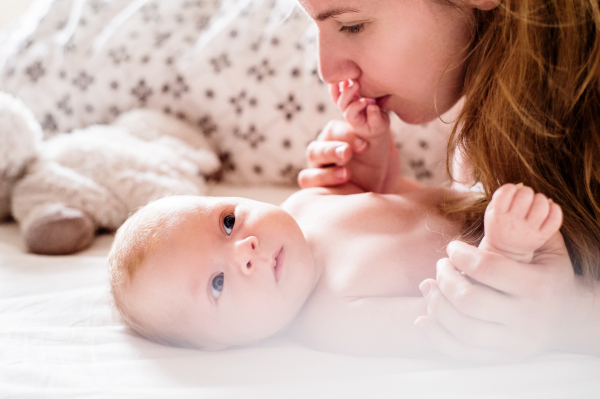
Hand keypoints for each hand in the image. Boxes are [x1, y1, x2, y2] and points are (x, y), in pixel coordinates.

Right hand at [298, 81, 398, 192]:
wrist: (379, 183)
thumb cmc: (375, 159)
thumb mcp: (379, 141)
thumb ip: (376, 123)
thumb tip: (372, 108)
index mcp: (336, 134)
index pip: (333, 130)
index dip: (346, 136)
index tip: (364, 145)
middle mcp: (323, 147)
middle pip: (317, 146)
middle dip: (333, 150)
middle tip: (348, 154)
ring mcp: (316, 165)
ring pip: (311, 159)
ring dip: (326, 166)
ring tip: (346, 173)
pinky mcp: (314, 184)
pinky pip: (307, 179)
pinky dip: (322, 179)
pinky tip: (342, 183)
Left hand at [415, 235, 596, 361]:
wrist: (570, 317)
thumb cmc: (549, 272)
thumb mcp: (546, 245)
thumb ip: (523, 225)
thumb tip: (503, 195)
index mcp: (539, 285)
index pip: (488, 268)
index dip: (461, 255)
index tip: (452, 248)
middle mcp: (528, 318)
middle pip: (470, 302)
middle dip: (445, 279)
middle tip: (440, 266)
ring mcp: (516, 343)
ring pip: (462, 330)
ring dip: (436, 305)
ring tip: (429, 286)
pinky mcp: (503, 358)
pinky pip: (462, 353)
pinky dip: (436, 336)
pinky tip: (424, 317)